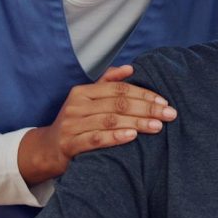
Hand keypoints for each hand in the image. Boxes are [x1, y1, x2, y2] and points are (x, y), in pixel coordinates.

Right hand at [18, 65, 175, 183]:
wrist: (47, 149)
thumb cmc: (76, 122)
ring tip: (157, 126)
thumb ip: (107, 83)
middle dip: (147, 108)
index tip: (164, 102)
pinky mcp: (70, 145)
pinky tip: (132, 136)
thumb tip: (130, 68)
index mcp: (83, 91)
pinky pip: (95, 139)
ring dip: (137, 123)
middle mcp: (76, 105)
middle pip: (118, 104)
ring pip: (110, 120)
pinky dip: (115, 137)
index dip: (143, 94)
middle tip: (169, 114)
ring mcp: (72, 125)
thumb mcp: (87, 99)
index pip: (119, 89)